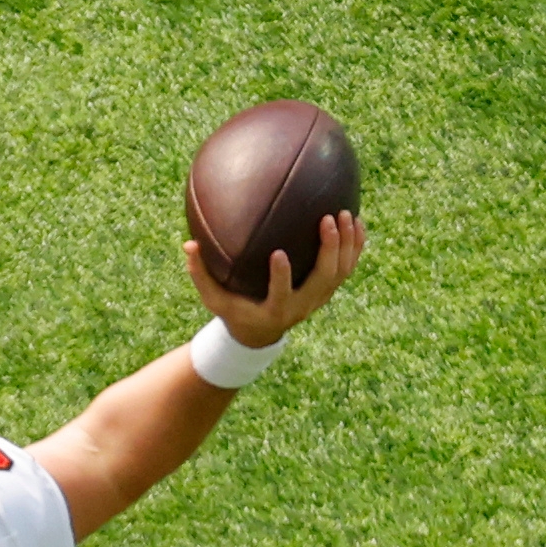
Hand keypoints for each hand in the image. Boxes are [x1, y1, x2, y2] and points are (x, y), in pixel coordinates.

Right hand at [184, 206, 366, 345]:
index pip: (281, 294)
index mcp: (275, 309)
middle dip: (329, 249)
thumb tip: (188, 244)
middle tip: (328, 219)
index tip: (278, 253)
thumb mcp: (214, 298)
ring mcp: (319, 299)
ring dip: (346, 244)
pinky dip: (355, 246)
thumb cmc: (235, 310)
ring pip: (341, 272)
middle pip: (323, 279)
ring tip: (347, 214)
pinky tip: (357, 222)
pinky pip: (348, 268)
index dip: (281, 276)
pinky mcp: (328, 291)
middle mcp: (302, 306)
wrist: (261, 332)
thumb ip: (201, 274)